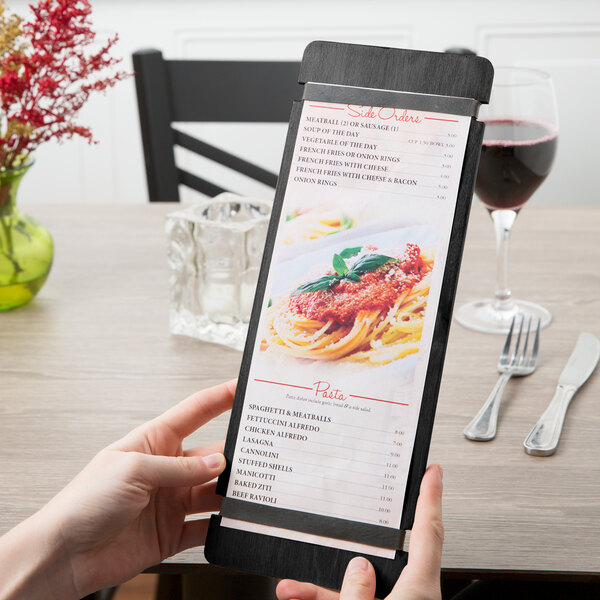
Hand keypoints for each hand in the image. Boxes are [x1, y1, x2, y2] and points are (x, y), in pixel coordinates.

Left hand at [0, 381, 234, 599]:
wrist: (63, 556)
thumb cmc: (84, 502)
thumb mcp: (134, 471)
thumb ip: (179, 468)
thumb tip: (218, 464)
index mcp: (154, 442)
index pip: (195, 412)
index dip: (221, 398)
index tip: (245, 389)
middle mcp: (167, 469)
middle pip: (211, 455)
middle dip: (235, 454)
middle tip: (261, 453)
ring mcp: (171, 501)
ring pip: (213, 491)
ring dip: (232, 492)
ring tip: (252, 490)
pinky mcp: (173, 532)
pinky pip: (206, 527)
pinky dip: (222, 526)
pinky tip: (232, 522)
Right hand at [276, 463, 443, 599]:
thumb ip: (357, 591)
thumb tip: (357, 567)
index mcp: (418, 591)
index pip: (427, 531)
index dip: (431, 497)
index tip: (432, 472)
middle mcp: (411, 597)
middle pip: (384, 557)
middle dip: (352, 544)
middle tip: (345, 517)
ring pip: (358, 586)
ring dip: (323, 585)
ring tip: (293, 585)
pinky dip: (323, 598)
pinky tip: (297, 594)